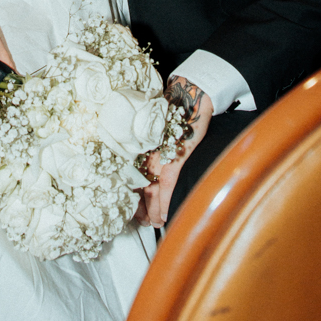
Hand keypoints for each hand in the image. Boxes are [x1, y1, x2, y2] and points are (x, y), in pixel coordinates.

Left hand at [136, 76, 212, 226]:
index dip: (133, 196)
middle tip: (140, 221)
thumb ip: (150, 145)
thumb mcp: (158, 130)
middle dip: (140, 208)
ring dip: (151, 212)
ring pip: (151, 193)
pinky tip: (163, 218)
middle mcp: (148, 156)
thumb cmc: (174, 113)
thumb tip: (147, 160)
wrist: (188, 96)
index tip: (133, 209)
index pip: (133, 179)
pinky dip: (164, 204)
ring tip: (151, 224)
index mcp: (143, 150)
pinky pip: (167, 187)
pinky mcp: (173, 159)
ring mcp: (159, 159)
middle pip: (139, 189)